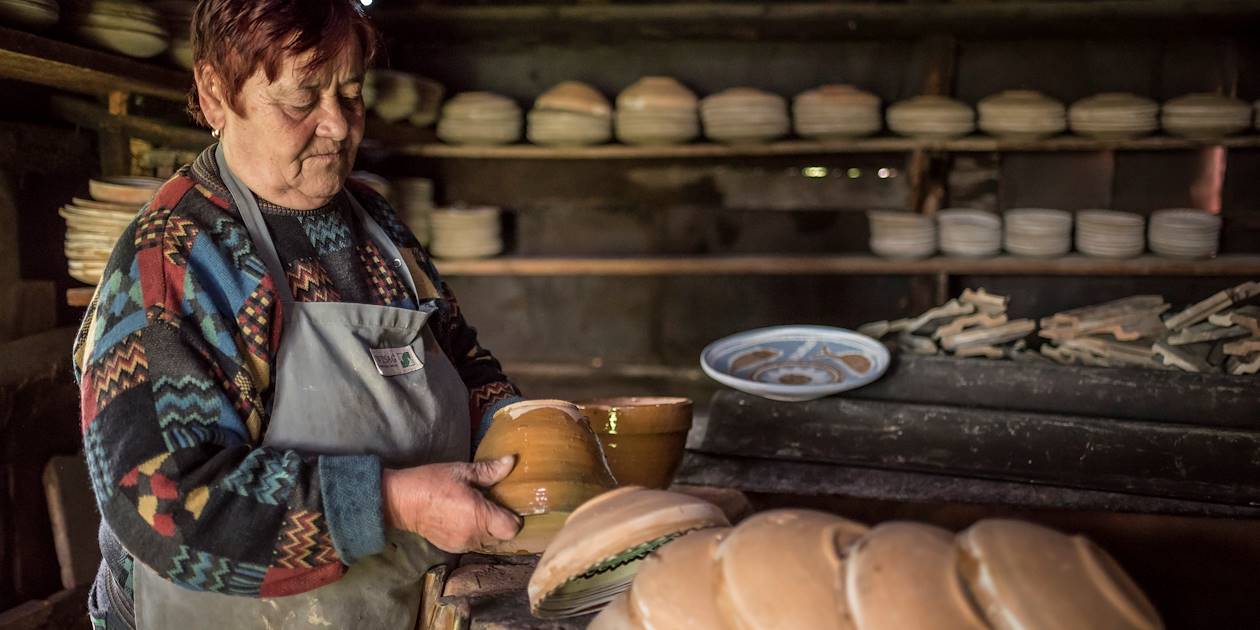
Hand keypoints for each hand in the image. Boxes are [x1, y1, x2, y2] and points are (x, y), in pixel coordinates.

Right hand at [381, 456, 521, 552]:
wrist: (401, 502)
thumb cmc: (432, 483)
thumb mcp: (462, 471)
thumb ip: (489, 470)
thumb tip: (512, 461)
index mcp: (478, 515)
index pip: (511, 528)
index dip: (514, 518)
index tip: (507, 505)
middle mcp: (473, 534)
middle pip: (502, 537)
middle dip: (502, 523)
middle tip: (493, 506)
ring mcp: (462, 544)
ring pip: (488, 542)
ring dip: (488, 530)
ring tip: (477, 512)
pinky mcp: (452, 548)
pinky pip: (473, 544)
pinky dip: (474, 534)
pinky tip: (464, 519)